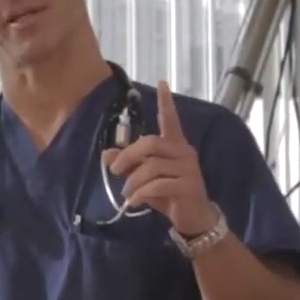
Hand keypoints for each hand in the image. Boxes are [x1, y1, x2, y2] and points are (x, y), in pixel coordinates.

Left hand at [101, 80, 216, 234]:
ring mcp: (188, 169)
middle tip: (115, 170)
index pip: (171, 120)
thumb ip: (130, 164)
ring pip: (152, 167)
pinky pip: (158, 185)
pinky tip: (135, 202)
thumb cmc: (169, 194)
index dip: (166, 103)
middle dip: (128, 155)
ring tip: (127, 194)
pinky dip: (141, 194)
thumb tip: (106, 154)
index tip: (162, 82)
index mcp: (175, 146)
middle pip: (151, 143)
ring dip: (133, 181)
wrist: (193, 218)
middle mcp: (184, 153)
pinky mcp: (187, 187)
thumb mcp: (145, 178)